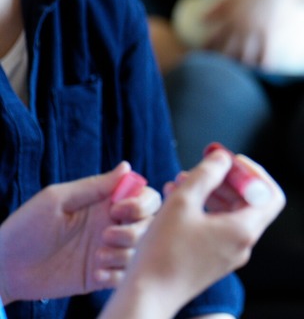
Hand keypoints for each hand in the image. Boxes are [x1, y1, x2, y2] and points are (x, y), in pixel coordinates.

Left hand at [0, 162, 160, 302]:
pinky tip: (95, 274)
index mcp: (104, 204)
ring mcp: (107, 251)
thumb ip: (93, 186)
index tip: (120, 209)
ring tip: (97, 257)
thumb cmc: (24, 228)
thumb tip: (127, 167)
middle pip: (149, 224)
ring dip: (124, 253)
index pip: (144, 197)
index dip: (142, 202)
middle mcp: (111, 226)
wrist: (4, 268)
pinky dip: (116, 275)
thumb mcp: (56, 200)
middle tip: (107, 235)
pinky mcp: (100, 276)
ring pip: (139, 251)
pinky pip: (124, 276)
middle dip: (135, 230)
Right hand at [101, 149, 283, 318]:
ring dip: (211, 193)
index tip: (230, 163)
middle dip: (228, 180)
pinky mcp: (212, 261)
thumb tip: (223, 158)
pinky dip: (203, 211)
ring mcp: (228, 255)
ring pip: (230, 214)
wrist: (145, 297)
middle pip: (250, 202)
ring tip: (181, 181)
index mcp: (244, 230)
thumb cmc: (162, 252)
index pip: (269, 194)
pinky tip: (177, 200)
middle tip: (205, 167)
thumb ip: (206, 174)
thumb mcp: (182, 201)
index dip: (254, 173)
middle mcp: (242, 244)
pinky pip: (216, 228)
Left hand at [204, 0, 298, 66]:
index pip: (214, 38)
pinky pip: (266, 55)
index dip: (208, 51)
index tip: (206, 61)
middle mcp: (240, 26)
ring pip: (246, 56)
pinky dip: (265, 65)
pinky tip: (265, 70)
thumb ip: (218, 7)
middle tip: (225, 73)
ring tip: (245, 75)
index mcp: (230, 16)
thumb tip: (201, 20)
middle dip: (226, 64)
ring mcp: (255, 30)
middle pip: (228, 52)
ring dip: (245, 66)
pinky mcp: (270, 33)